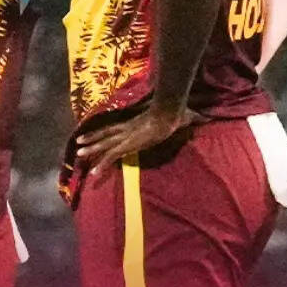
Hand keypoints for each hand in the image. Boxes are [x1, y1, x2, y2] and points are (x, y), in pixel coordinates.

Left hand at [75, 102, 198, 175]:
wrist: (169, 113)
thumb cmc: (176, 114)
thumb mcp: (183, 118)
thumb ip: (192, 119)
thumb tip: (207, 119)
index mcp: (135, 124)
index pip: (116, 128)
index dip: (105, 131)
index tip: (96, 134)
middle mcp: (127, 130)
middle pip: (105, 135)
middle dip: (93, 140)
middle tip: (79, 145)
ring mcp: (126, 137)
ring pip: (104, 145)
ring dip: (92, 150)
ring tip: (78, 155)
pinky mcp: (127, 145)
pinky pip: (112, 156)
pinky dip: (102, 164)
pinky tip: (94, 173)